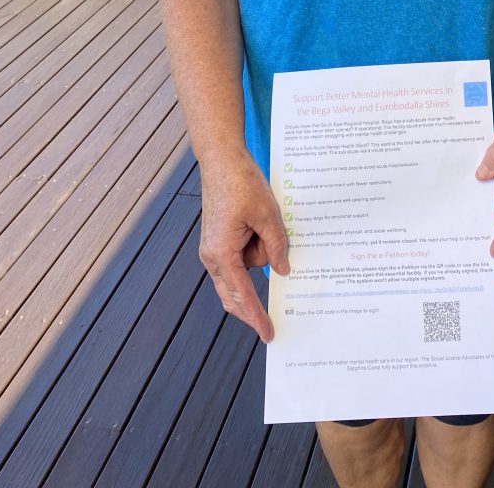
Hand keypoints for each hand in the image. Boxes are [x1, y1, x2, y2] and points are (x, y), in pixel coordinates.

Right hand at [198, 152, 288, 342]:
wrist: (221, 159)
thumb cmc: (241, 183)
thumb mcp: (268, 214)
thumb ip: (276, 246)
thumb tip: (282, 270)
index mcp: (222, 253)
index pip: (242, 295)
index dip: (256, 316)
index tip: (268, 333)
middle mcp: (212, 256)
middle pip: (234, 293)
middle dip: (252, 302)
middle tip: (272, 319)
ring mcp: (212, 248)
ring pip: (241, 270)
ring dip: (259, 255)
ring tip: (266, 223)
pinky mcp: (218, 239)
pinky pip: (238, 256)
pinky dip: (253, 249)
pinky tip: (261, 228)